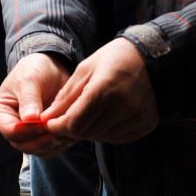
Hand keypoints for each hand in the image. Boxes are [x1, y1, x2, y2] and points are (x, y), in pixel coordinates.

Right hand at [0, 53, 73, 155]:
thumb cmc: (35, 69)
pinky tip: (70, 133)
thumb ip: (29, 99)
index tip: (43, 123)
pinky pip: (50, 148)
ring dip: (53, 144)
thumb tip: (29, 120)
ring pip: (38, 150)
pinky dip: (60, 144)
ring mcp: (28, 134)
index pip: (10, 131)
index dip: (27, 131)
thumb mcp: (30, 80)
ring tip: (66, 131)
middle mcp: (11, 127)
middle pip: (23, 145)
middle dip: (41, 141)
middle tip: (58, 131)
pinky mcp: (43, 136)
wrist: (51, 69)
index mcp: (1, 113)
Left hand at [43, 37, 158, 142]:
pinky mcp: (146, 124)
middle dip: (71, 129)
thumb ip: (65, 97)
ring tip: (88, 114)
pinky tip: (105, 117)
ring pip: (101, 137)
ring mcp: (137, 117)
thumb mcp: (84, 70)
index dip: (57, 127)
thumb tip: (45, 119)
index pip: (74, 123)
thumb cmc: (113, 60)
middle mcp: (123, 106)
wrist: (150, 57)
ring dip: (88, 131)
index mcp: (104, 88)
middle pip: (86, 133)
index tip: (50, 123)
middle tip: (66, 119)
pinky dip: (105, 132)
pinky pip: (117, 138)